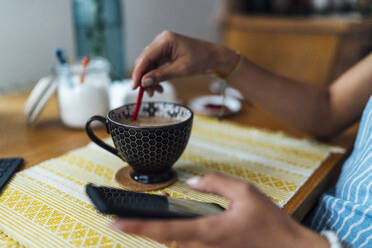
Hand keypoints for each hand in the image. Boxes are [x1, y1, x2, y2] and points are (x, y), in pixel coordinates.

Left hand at [111, 173, 328, 247]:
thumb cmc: (271, 224)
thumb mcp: (246, 192)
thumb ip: (216, 183)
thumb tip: (193, 183)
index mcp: (210, 231)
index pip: (166, 229)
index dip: (140, 226)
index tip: (117, 223)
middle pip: (163, 241)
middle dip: (140, 230)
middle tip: (118, 221)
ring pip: (174, 246)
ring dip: (156, 234)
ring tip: (136, 222)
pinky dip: (173, 239)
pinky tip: (166, 230)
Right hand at [132, 30, 238, 95]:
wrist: (215, 58)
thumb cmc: (202, 60)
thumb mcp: (181, 70)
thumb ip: (161, 75)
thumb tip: (144, 82)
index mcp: (165, 40)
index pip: (146, 57)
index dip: (138, 73)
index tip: (134, 87)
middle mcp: (162, 41)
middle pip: (145, 61)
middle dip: (144, 78)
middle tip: (147, 93)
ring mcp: (164, 47)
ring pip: (150, 65)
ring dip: (150, 79)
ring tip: (155, 92)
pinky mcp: (167, 53)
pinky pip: (156, 66)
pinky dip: (156, 77)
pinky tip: (159, 87)